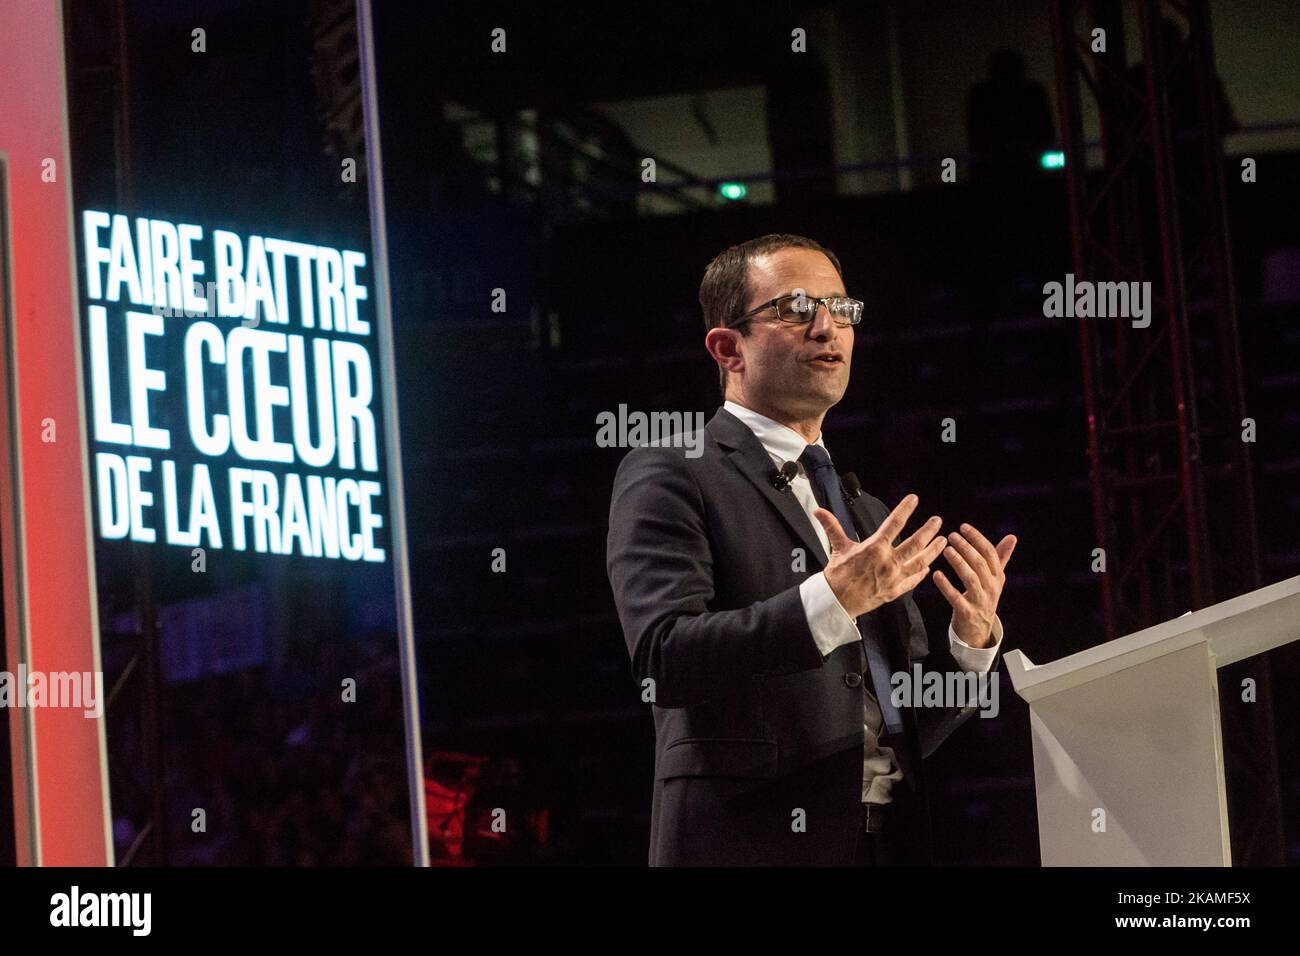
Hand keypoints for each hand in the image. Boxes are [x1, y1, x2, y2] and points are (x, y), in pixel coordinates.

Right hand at [814, 493, 946, 618]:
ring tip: (943, 541)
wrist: (837, 601)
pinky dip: (922, 573)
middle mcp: (888, 561)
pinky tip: (929, 567)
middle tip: (938, 521)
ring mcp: (894, 577)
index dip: (905, 509)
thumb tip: (818, 511)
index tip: (914, 499)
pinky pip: (913, 580)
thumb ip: (832, 527)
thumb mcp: (838, 547)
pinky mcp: (895, 591)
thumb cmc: (838, 574)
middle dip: (929, 530)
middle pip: (915, 542)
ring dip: (933, 551)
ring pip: (920, 561)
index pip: (894, 523)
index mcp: (875, 547)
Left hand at [933, 523, 1016, 647]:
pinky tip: (936, 574)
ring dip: (958, 563)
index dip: (977, 539)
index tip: (963, 527)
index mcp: (997, 576)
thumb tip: (1012, 536)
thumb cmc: (984, 597)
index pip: (990, 553)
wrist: (979, 631)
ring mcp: (980, 601)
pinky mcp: (967, 613)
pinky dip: (946, 586)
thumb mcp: (994, 579)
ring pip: (971, 579)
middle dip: (966, 548)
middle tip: (951, 536)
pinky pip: (956, 598)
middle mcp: (991, 587)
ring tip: (946, 550)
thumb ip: (1000, 557)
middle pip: (980, 564)